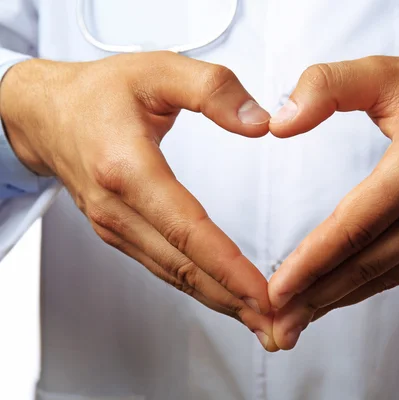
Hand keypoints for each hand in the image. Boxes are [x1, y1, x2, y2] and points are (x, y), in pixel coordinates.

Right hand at [0, 52, 278, 350]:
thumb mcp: (159, 69)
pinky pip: (165, 268)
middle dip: (234, 299)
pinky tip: (226, 297)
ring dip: (221, 301)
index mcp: (128, 168)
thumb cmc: (101, 91)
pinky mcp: (120, 233)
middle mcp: (118, 208)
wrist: (45, 113)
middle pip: (185, 266)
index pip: (188, 231)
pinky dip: (200, 287)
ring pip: (176, 274)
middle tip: (279, 324)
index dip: (229, 267)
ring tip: (262, 321)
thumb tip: (260, 123)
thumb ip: (213, 89)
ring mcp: (116, 226)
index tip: (265, 292)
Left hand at [268, 55, 398, 348]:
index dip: (312, 261)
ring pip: (386, 275)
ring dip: (339, 299)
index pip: (355, 226)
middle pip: (368, 263)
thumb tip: (280, 123)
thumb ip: (328, 86)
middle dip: (317, 296)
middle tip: (277, 323)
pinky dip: (370, 286)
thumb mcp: (388, 72)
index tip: (277, 289)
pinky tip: (341, 294)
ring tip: (299, 318)